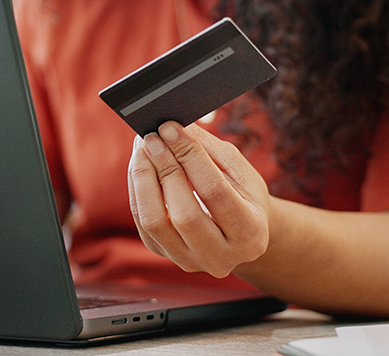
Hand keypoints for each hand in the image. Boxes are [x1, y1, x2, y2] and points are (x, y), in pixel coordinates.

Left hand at [127, 121, 270, 277]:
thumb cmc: (242, 194)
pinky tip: (141, 166)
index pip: (214, 190)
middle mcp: (221, 257)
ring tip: (142, 149)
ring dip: (143, 179)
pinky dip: (137, 190)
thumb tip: (173, 127)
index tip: (170, 128)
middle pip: (183, 213)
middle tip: (152, 137)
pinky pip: (142, 223)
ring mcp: (191, 261)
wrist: (240, 232)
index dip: (189, 156)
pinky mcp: (166, 256)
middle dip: (165, 168)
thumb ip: (208, 148)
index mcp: (250, 233)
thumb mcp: (237, 169)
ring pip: (155, 222)